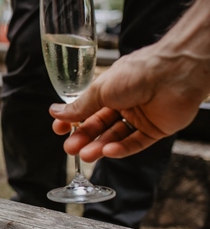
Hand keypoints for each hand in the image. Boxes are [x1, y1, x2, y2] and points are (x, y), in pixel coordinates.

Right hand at [49, 44, 206, 160]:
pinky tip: (108, 152)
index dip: (73, 120)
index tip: (59, 129)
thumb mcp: (100, 90)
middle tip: (70, 148)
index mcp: (111, 89)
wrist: (173, 75)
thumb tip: (55, 112)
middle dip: (84, 138)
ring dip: (100, 146)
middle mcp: (125, 103)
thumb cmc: (136, 73)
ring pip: (116, 137)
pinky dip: (122, 149)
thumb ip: (79, 106)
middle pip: (100, 126)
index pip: (87, 109)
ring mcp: (140, 117)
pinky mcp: (156, 130)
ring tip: (85, 155)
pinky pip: (136, 143)